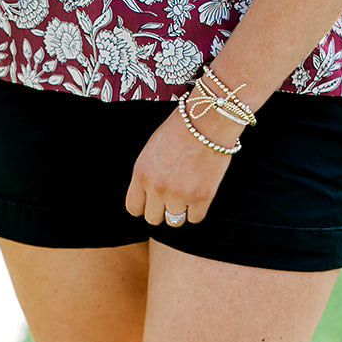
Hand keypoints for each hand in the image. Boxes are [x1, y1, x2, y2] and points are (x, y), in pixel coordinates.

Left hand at [125, 101, 237, 226]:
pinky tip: (200, 194)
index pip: (134, 208)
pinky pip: (195, 218)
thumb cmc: (179, 130)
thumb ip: (146, 175)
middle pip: (153, 218)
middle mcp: (157, 187)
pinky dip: (198, 209)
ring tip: (188, 193)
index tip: (152, 201)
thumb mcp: (151, 150)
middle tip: (173, 196)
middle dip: (162, 209)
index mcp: (141, 174)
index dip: (144, 206)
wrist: (207, 120)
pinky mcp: (201, 197)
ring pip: (175, 220)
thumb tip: (147, 197)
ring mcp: (179, 194)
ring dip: (181, 210)